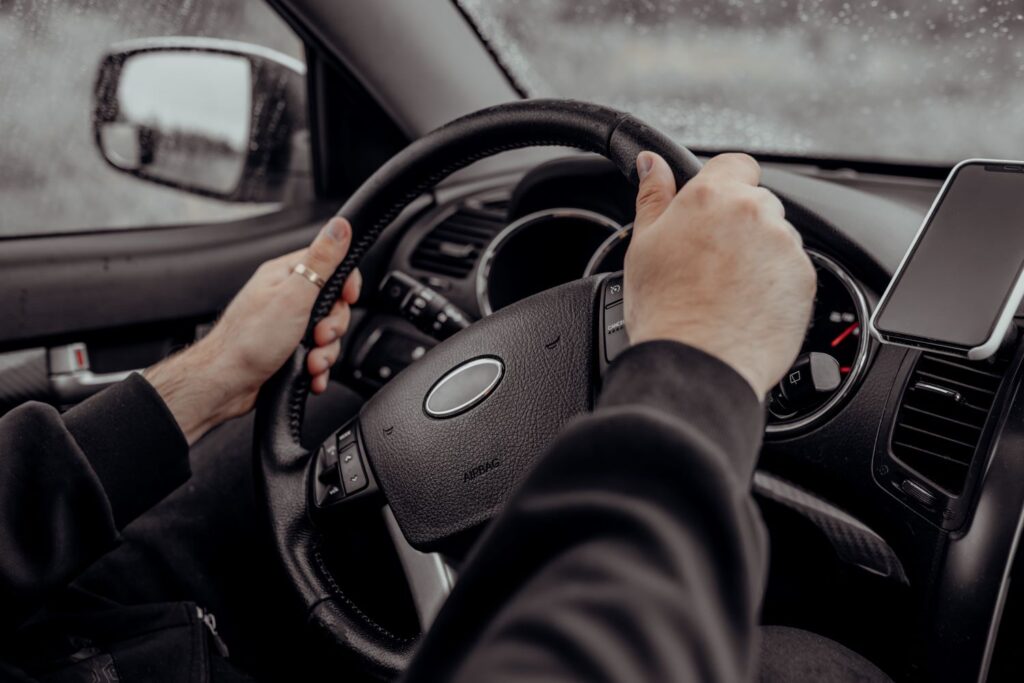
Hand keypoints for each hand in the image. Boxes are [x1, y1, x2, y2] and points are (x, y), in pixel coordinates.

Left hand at [145, 217, 361, 443]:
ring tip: (312, 362)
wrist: (225, 384)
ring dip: (326, 353)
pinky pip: (317, 355)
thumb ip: (321, 261)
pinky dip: (318, 368)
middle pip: (333, 305)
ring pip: (327, 334)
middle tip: (319, 336)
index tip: (348, 298)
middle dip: (333, 327)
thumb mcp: (294, 296)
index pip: (331, 265)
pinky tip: (310, 374)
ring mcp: (287, 325)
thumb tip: (339, 225)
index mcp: (286, 276)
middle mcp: (286, 298)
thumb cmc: (249, 341)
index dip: (345, 284)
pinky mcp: (288, 350)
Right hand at [624, 152, 815, 397]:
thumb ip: (653, 196)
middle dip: (739, 225)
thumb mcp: (643, 246)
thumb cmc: (664, 310)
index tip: (714, 210)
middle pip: (757, 202)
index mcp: (711, 197)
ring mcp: (783, 245)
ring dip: (759, 253)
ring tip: (728, 290)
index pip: (736, 164)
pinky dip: (775, 283)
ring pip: (776, 237)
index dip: (725, 185)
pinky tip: (746, 306)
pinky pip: (791, 270)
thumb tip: (651, 164)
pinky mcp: (805, 278)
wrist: (697, 364)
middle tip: (710, 262)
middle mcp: (754, 212)